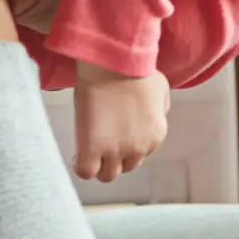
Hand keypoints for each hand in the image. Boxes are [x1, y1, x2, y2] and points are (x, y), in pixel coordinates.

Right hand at [72, 63, 170, 182]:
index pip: (142, 153)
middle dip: (114, 158)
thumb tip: (156, 112)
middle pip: (126, 167)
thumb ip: (160, 106)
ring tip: (88, 152)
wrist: (115, 64)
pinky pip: (86, 171)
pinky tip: (76, 155)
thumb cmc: (136, 69)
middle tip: (101, 144)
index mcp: (156, 135)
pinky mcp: (92, 148)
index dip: (127, 146)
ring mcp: (116, 150)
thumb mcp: (161, 88)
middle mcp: (139, 148)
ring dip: (98, 165)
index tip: (117, 136)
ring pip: (107, 175)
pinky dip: (80, 167)